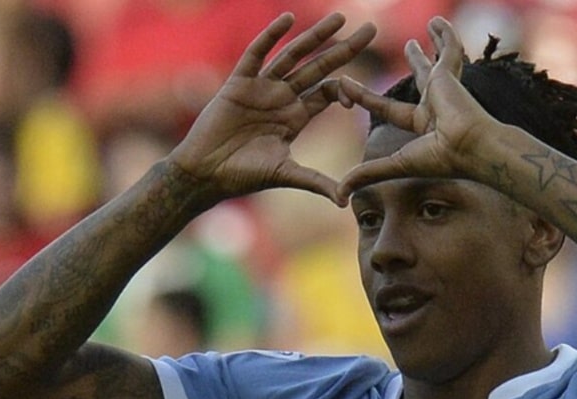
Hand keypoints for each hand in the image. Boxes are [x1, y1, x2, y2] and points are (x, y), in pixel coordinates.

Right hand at [170, 13, 375, 201]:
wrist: (205, 172)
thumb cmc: (242, 174)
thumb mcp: (286, 174)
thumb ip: (316, 182)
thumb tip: (345, 202)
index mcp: (296, 116)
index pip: (328, 92)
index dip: (345, 90)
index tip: (355, 98)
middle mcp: (282, 97)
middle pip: (319, 67)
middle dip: (345, 49)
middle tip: (371, 30)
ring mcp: (262, 87)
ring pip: (294, 55)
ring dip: (315, 36)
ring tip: (339, 18)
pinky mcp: (239, 82)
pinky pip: (257, 53)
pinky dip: (272, 36)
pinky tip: (288, 19)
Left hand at [336, 17, 497, 202]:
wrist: (471, 147)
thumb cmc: (441, 160)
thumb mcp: (395, 165)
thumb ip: (367, 174)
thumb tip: (340, 195)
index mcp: (423, 125)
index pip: (388, 108)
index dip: (365, 97)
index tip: (346, 86)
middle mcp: (436, 104)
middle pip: (421, 77)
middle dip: (415, 61)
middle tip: (409, 46)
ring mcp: (445, 87)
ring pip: (438, 59)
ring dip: (434, 43)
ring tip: (430, 26)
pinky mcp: (449, 73)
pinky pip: (450, 47)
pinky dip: (445, 33)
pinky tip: (437, 20)